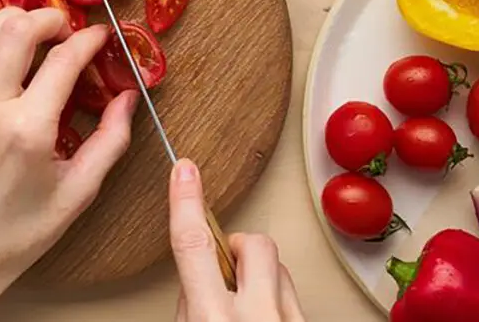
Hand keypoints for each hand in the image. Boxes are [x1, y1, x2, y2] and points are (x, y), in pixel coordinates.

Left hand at [0, 7, 138, 321]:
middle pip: (17, 32)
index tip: (100, 36)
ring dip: (5, 19)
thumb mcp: (77, 193)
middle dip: (48, 17)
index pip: (64, 60)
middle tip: (64, 27)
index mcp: (29, 130)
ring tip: (25, 27)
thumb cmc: (19, 232)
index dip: (89, 39)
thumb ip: (109, 142)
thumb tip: (128, 98)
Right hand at [170, 159, 305, 321]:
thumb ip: (191, 308)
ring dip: (259, 276)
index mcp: (214, 321)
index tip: (184, 172)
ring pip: (280, 269)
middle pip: (253, 244)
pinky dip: (276, 299)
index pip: (194, 245)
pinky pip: (294, 296)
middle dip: (237, 246)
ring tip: (244, 303)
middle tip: (223, 269)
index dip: (186, 202)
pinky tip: (263, 317)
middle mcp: (257, 318)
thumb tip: (196, 281)